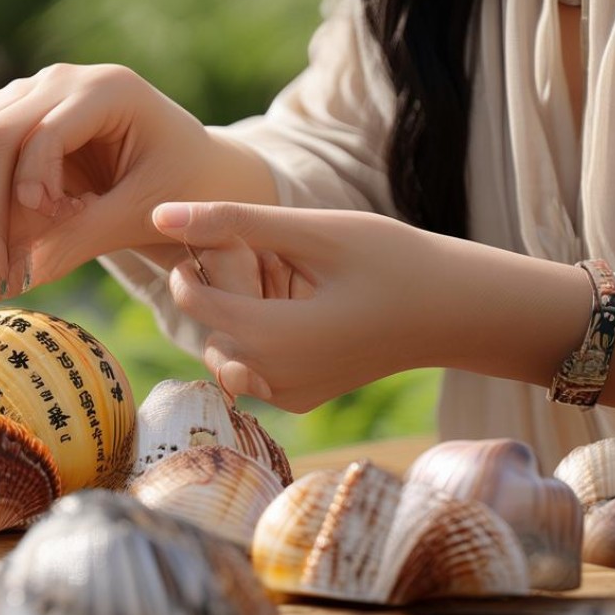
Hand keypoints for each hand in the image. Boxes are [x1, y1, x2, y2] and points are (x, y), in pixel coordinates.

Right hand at [0, 64, 272, 299]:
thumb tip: (11, 279)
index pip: (34, 135)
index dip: (21, 197)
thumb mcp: (142, 215)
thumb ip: (80, 239)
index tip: (34, 252)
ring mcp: (27, 96)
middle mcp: (57, 81)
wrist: (195, 169)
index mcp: (104, 90)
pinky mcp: (9, 121)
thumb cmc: (184, 189)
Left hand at [151, 201, 610, 413]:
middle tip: (255, 257)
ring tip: (277, 282)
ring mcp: (288, 395)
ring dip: (234, 318)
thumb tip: (160, 214)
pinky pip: (252, 370)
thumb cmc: (391, 260)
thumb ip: (233, 223)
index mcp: (275, 338)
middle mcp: (275, 379)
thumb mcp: (312, 232)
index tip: (212, 238)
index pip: (194, 302)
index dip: (191, 265)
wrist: (454, 311)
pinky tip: (293, 310)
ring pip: (225, 354)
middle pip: (208, 331)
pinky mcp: (300, 399)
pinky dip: (256, 340)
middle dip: (217, 293)